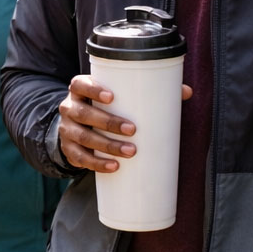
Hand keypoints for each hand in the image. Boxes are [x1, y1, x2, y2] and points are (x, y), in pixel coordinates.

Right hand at [58, 74, 191, 170]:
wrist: (77, 126)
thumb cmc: (105, 107)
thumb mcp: (119, 96)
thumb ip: (150, 90)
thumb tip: (186, 91)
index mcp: (80, 90)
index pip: (80, 84)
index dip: (93, 89)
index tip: (112, 97)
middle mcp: (69, 108)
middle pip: (84, 113)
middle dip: (108, 122)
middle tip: (132, 130)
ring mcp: (67, 130)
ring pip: (83, 137)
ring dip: (106, 146)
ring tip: (130, 151)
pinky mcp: (69, 150)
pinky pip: (80, 158)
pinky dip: (97, 164)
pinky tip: (113, 167)